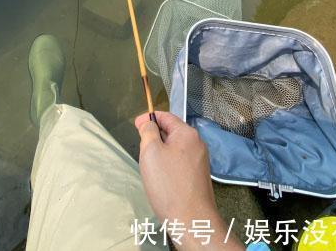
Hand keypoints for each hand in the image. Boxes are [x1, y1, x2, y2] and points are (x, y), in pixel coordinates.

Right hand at [135, 111, 243, 250]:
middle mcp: (197, 144)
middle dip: (154, 137)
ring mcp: (200, 161)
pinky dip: (168, 165)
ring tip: (150, 167)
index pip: (166, 116)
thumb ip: (148, 132)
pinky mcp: (198, 176)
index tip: (135, 125)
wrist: (191, 220)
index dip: (149, 118)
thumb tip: (149, 123)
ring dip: (160, 153)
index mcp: (187, 134)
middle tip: (141, 149)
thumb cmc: (168, 184)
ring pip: (175, 149)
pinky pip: (179, 162)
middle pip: (171, 132)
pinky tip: (161, 179)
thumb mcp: (151, 152)